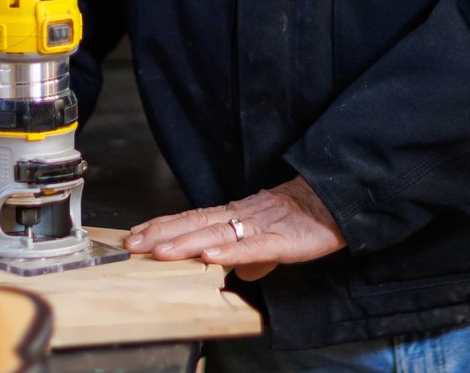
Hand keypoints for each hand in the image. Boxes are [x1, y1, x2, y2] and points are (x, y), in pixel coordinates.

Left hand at [124, 175, 344, 280]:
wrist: (336, 201)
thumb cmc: (302, 219)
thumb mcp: (267, 238)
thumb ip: (247, 251)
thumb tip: (231, 269)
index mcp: (237, 215)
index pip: (193, 219)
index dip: (164, 225)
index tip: (137, 233)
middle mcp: (242, 216)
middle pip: (196, 224)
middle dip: (162, 234)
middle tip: (133, 244)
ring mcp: (260, 226)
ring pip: (216, 233)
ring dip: (186, 243)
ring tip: (160, 252)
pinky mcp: (280, 240)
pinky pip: (252, 247)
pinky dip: (229, 251)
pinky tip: (210, 256)